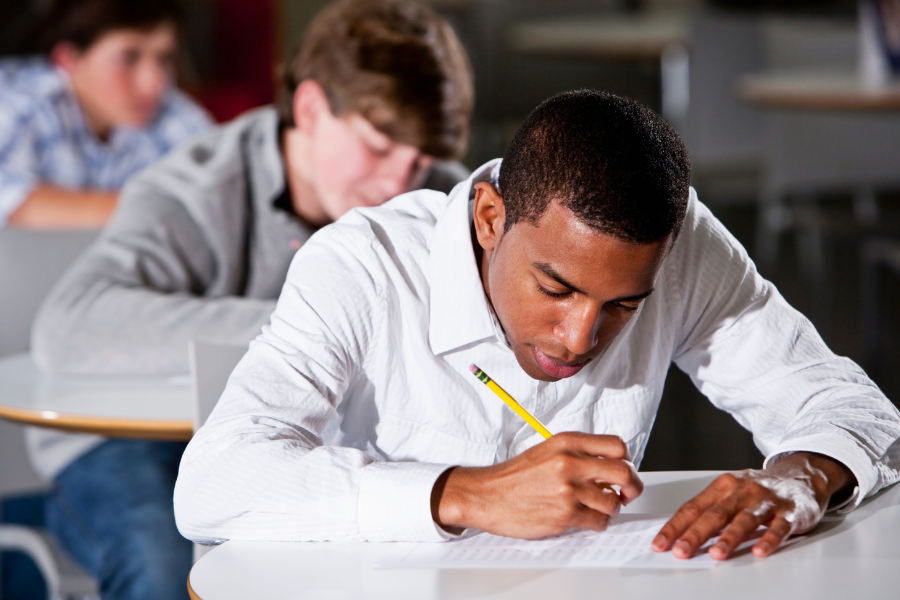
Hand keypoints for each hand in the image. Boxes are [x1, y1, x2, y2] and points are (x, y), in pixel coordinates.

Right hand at [432, 432, 642, 538]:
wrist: (487, 495)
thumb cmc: (515, 476)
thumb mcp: (547, 451)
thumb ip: (577, 454)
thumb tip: (609, 466)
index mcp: (567, 442)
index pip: (617, 446)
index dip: (626, 460)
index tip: (622, 470)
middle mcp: (570, 463)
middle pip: (624, 473)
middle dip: (632, 487)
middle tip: (626, 494)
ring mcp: (568, 490)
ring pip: (613, 502)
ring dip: (610, 509)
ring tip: (597, 508)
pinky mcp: (565, 515)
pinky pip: (599, 522)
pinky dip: (597, 523)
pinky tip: (585, 519)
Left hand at [652, 452, 854, 560]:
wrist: (801, 475)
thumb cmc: (759, 489)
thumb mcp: (731, 492)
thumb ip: (709, 510)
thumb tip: (679, 533)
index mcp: (722, 486)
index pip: (693, 507)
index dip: (675, 526)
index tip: (660, 544)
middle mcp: (741, 491)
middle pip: (714, 514)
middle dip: (695, 534)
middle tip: (680, 551)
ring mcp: (766, 501)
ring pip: (744, 519)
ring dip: (729, 537)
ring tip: (717, 554)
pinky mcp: (790, 512)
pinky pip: (779, 527)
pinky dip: (769, 539)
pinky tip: (760, 551)